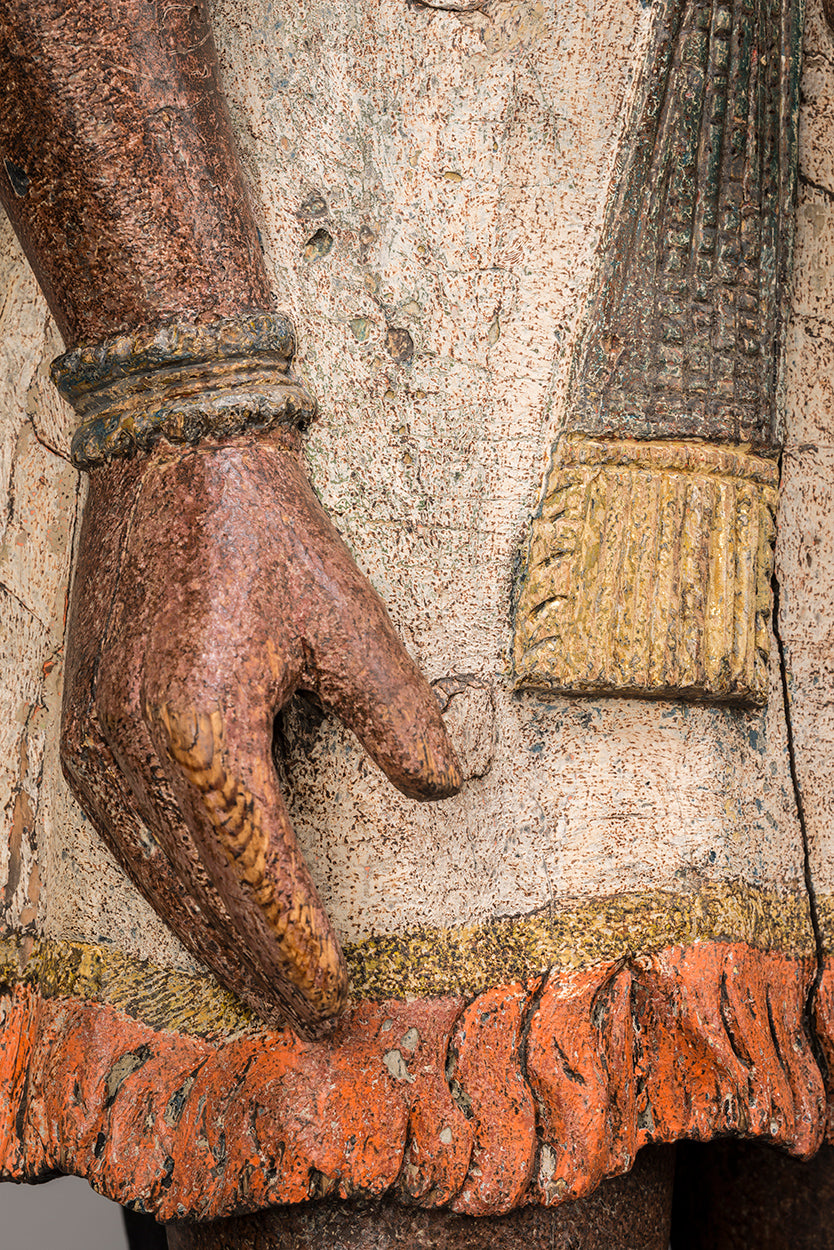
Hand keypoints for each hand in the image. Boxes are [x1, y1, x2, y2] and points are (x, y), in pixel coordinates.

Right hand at [60, 430, 460, 1033]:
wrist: (176, 456)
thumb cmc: (266, 532)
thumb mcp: (348, 619)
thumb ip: (398, 714)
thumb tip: (444, 788)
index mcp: (203, 729)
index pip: (259, 869)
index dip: (298, 939)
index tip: (335, 990)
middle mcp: (135, 749)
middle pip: (201, 888)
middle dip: (253, 958)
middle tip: (300, 1013)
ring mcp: (99, 739)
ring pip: (155, 871)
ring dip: (205, 934)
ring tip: (251, 983)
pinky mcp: (86, 722)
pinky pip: (124, 834)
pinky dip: (164, 884)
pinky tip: (191, 905)